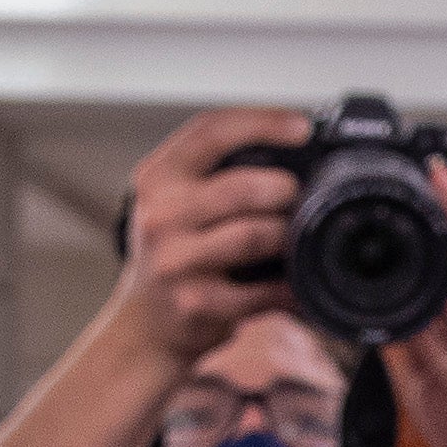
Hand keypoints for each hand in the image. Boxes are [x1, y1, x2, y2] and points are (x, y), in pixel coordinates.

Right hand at [117, 104, 313, 368]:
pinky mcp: (196, 302)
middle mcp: (161, 215)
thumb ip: (215, 173)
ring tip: (292, 237)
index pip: (210, 131)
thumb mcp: (175, 201)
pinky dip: (287, 287)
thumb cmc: (175, 252)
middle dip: (283, 188)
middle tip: (297, 194)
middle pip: (240, 187)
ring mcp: (176, 261)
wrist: (145, 324)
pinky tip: (294, 284)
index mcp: (157, 177)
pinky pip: (262, 290)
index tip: (301, 125)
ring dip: (286, 235)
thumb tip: (290, 149)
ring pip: (254, 236)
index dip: (261, 122)